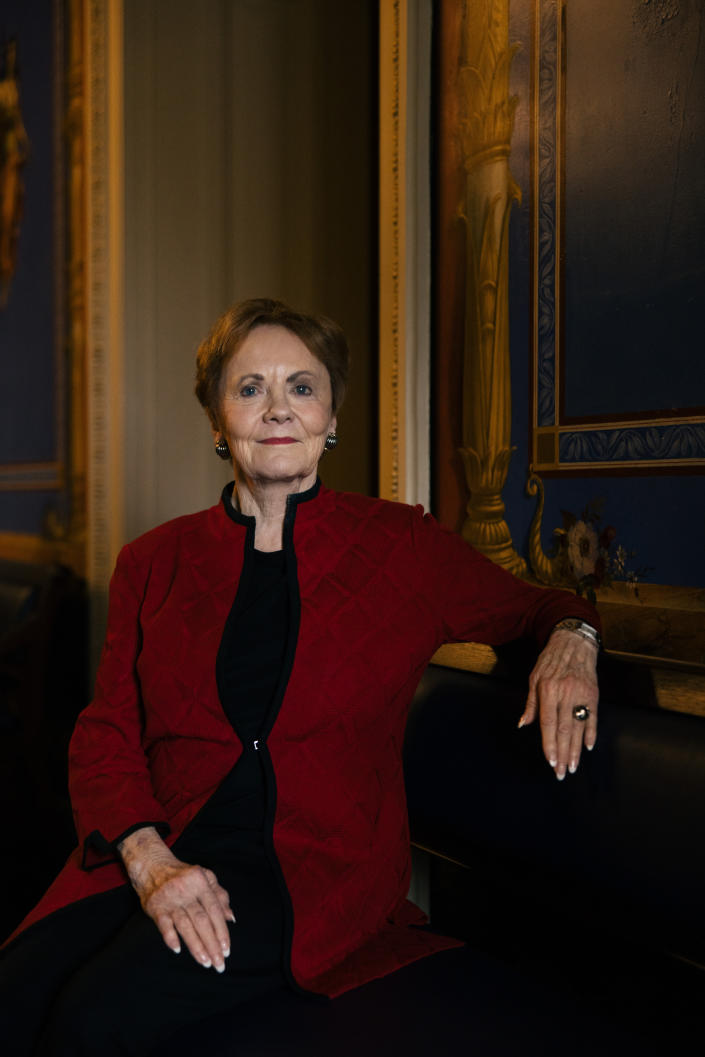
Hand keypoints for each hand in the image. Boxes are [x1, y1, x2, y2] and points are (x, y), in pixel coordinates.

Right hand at [118, 827, 234, 970]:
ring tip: (205, 963)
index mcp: (201, 882)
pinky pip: (163, 924)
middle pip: (202, 921)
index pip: (215, 910)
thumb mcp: (205, 877)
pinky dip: (170, 937)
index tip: (226, 950)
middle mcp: (186, 891)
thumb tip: (230, 917)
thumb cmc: (183, 874)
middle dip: (212, 944)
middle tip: (219, 964)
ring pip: (185, 926)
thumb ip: (219, 895)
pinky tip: (178, 949)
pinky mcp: (155, 907)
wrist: (152, 865)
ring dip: (196, 946)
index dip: (222, 931)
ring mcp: (170, 899)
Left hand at [518, 629, 598, 779]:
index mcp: (548, 690)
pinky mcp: (594, 694)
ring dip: (576, 750)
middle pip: (564, 730)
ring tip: (573, 766)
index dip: (549, 744)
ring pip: (579, 727)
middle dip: (563, 754)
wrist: (573, 643)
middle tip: (561, 772)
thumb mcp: (534, 678)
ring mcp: (581, 694)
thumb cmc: (550, 660)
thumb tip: (522, 724)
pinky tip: (588, 747)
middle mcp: (566, 693)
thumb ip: (530, 703)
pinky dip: (591, 734)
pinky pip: (593, 718)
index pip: (548, 723)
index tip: (550, 761)